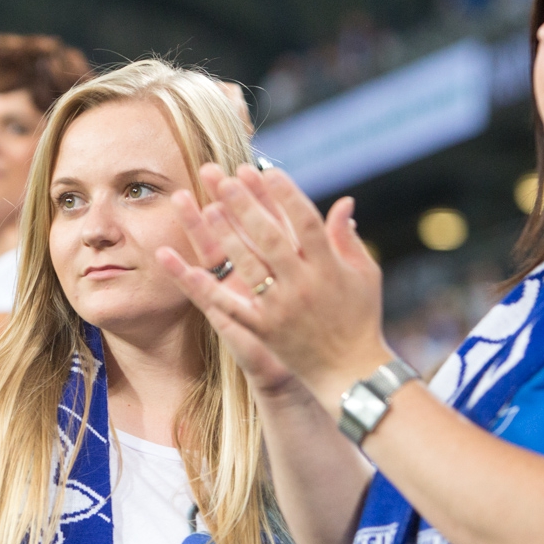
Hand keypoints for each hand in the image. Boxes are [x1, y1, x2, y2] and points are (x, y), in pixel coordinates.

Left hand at [157, 163, 391, 408]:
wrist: (350, 373)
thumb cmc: (360, 320)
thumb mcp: (364, 276)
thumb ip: (348, 239)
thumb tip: (343, 202)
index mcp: (329, 268)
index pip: (304, 222)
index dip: (284, 195)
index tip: (265, 170)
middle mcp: (303, 285)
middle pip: (269, 236)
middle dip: (245, 205)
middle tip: (224, 178)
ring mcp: (279, 308)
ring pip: (246, 264)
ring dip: (225, 234)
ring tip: (206, 206)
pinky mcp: (261, 329)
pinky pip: (225, 304)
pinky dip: (200, 284)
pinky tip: (178, 262)